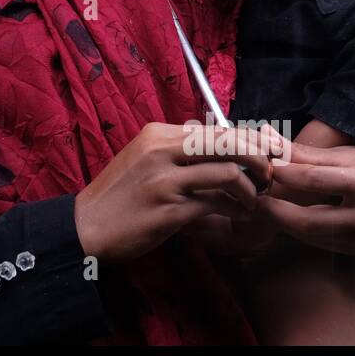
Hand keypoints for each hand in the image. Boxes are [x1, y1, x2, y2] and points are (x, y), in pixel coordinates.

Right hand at [73, 122, 283, 264]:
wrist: (86, 226)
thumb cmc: (117, 195)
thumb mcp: (141, 158)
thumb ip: (174, 149)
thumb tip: (210, 139)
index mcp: (156, 134)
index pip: (214, 129)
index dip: (245, 140)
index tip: (262, 153)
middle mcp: (161, 151)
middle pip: (226, 142)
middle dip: (256, 156)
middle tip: (269, 172)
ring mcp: (165, 180)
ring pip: (227, 172)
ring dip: (251, 187)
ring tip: (254, 198)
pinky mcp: (170, 210)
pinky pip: (217, 203)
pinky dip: (237, 208)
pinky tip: (242, 214)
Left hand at [255, 142, 354, 255]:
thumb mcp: (345, 153)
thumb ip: (304, 151)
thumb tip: (264, 134)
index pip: (315, 179)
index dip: (284, 173)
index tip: (262, 168)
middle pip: (311, 219)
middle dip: (276, 211)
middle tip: (253, 199)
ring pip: (313, 236)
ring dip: (284, 224)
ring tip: (263, 208)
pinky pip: (323, 244)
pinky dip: (301, 232)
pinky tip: (285, 220)